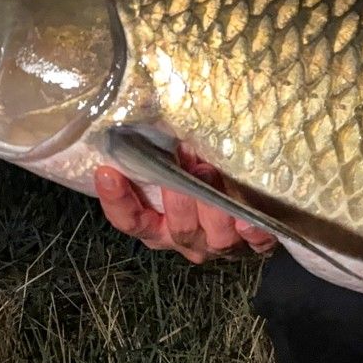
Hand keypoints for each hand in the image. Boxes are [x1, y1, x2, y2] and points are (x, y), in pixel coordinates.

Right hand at [94, 152, 277, 262]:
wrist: (245, 195)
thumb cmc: (197, 171)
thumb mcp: (171, 164)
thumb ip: (154, 154)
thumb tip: (141, 118)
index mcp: (157, 226)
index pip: (130, 221)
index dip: (118, 201)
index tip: (107, 173)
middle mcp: (186, 238)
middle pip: (179, 230)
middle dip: (179, 199)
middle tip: (182, 163)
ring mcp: (219, 244)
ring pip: (214, 238)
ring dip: (213, 208)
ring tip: (209, 172)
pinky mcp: (253, 245)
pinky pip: (255, 245)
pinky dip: (253, 233)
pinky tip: (248, 220)